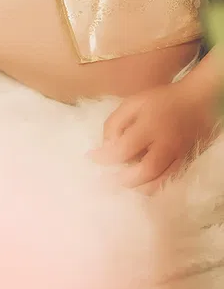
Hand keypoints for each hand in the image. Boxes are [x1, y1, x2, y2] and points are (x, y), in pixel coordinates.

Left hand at [91, 81, 218, 193]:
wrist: (196, 101)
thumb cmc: (159, 102)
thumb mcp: (131, 105)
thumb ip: (114, 124)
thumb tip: (106, 147)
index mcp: (150, 127)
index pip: (124, 150)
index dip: (105, 158)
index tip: (92, 158)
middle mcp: (166, 144)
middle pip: (146, 171)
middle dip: (124, 180)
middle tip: (108, 179)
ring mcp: (179, 155)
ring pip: (160, 181)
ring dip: (139, 187)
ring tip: (125, 183)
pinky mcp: (187, 161)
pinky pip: (170, 180)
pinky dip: (154, 186)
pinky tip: (141, 183)